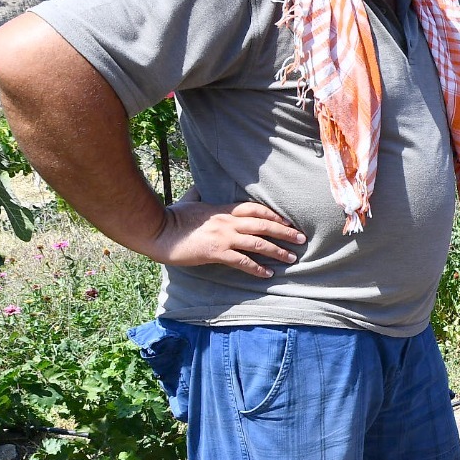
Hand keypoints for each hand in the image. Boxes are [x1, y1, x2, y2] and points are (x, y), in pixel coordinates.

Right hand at [145, 200, 304, 278]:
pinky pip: (243, 261)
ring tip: (292, 258)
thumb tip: (198, 186)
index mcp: (223, 209)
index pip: (255, 208)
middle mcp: (228, 222)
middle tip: (301, 238)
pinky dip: (257, 268)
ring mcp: (224, 237)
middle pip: (264, 224)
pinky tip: (268, 273)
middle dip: (285, 231)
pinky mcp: (217, 252)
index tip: (287, 221)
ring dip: (278, 251)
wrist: (158, 231)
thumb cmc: (172, 217)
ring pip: (258, 243)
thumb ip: (198, 194)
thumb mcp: (188, 201)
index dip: (274, 214)